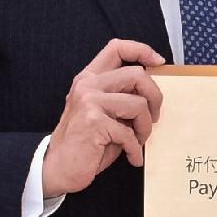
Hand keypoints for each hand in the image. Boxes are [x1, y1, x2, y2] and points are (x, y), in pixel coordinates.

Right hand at [40, 39, 166, 197]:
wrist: (57, 168)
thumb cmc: (84, 144)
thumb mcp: (102, 112)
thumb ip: (121, 97)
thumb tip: (152, 94)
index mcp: (89, 78)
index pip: (117, 48)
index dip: (142, 50)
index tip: (159, 62)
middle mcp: (88, 85)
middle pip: (137, 74)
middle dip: (155, 97)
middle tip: (153, 117)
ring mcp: (89, 101)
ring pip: (138, 104)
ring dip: (145, 128)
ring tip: (137, 142)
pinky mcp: (93, 121)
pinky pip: (130, 133)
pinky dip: (135, 149)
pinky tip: (132, 158)